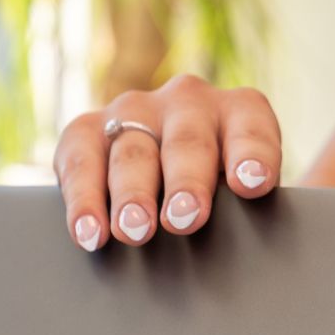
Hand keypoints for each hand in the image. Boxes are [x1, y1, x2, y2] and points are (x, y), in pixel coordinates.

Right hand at [51, 75, 281, 250]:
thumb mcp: (242, 190)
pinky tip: (90, 232)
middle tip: (184, 218)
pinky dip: (84, 201)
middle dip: (185, 182)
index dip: (252, 155)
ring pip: (133, 152)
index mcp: (239, 110)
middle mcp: (187, 101)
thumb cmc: (218, 191)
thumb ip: (248, 205)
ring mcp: (134, 111)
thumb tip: (245, 233)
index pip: (251, 128)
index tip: (251, 184)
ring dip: (132, 194)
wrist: (161, 177)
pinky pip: (82, 162)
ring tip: (134, 229)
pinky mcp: (87, 130)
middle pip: (188, 141)